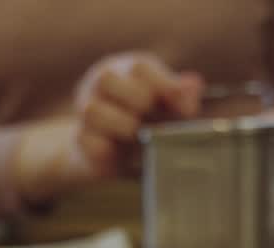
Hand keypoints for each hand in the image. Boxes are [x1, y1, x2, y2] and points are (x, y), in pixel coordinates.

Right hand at [71, 52, 203, 177]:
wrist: (111, 155)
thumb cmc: (145, 123)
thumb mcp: (167, 108)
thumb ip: (181, 97)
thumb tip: (193, 85)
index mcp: (126, 69)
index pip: (139, 67)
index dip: (163, 85)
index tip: (184, 107)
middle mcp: (100, 84)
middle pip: (107, 79)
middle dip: (138, 103)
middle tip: (157, 123)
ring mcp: (85, 109)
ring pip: (94, 110)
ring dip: (124, 127)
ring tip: (139, 138)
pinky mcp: (80, 139)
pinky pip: (92, 142)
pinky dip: (111, 151)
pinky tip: (123, 154)